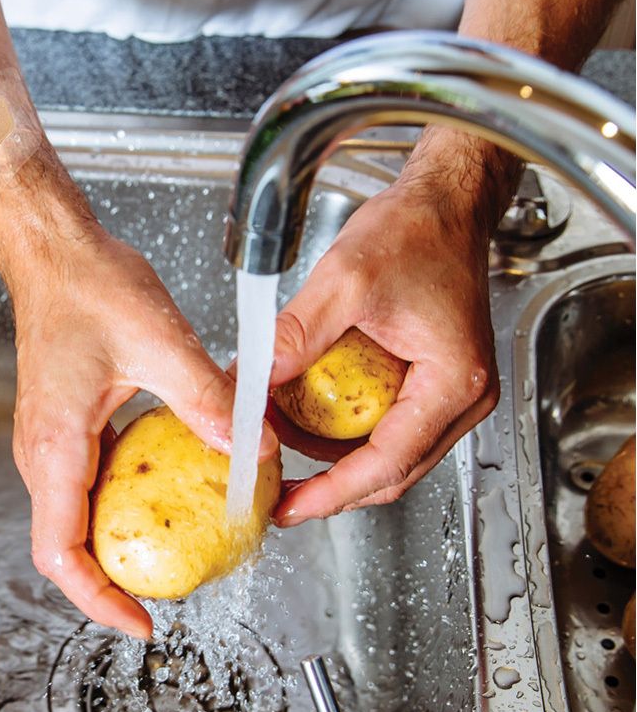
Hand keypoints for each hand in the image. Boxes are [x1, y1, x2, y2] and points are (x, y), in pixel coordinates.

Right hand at [5, 222, 278, 638]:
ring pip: (76, 517)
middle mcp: (44, 450)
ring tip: (172, 548)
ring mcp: (50, 438)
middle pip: (67, 545)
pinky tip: (164, 489)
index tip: (142, 623)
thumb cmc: (85, 285)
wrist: (53, 251)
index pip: (61, 552)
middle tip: (170, 592)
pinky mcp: (65, 423)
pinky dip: (121, 503)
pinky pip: (88, 483)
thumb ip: (206, 400)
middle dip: (114, 580)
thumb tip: (253, 448)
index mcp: (56, 443)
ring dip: (118, 543)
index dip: (98, 600)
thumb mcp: (159, 342)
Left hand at [270, 150, 503, 525]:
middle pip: (391, 469)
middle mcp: (460, 397)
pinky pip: (385, 422)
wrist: (444, 204)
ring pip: (387, 450)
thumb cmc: (417, 232)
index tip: (291, 507)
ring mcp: (448, 391)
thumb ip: (297, 336)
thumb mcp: (346, 281)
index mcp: (452, 384)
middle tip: (279, 489)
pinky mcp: (430, 379)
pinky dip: (344, 428)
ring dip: (333, 456)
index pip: (388, 463)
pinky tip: (305, 416)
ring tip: (282, 446)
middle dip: (330, 484)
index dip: (333, 493)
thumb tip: (251, 382)